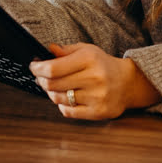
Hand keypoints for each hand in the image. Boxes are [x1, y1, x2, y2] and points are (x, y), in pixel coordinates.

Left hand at [30, 43, 161, 119]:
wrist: (128, 82)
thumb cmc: (103, 65)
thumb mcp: (87, 50)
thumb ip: (66, 50)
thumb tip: (48, 50)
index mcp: (89, 59)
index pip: (53, 68)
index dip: (38, 69)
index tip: (33, 67)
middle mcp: (94, 78)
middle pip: (52, 84)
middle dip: (41, 80)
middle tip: (41, 77)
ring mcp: (96, 96)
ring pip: (58, 99)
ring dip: (51, 93)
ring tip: (55, 87)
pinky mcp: (98, 112)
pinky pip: (68, 111)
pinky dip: (62, 105)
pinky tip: (66, 98)